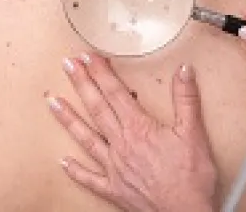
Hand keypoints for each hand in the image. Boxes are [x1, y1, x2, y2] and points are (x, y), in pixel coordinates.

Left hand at [47, 53, 217, 211]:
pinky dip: (75, 170)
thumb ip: (186, 99)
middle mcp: (121, 144)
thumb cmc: (190, 177)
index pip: (115, 93)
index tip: (88, 56)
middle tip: (67, 65)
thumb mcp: (194, 133)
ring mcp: (114, 167)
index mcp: (139, 128)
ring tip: (52, 102)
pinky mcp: (114, 188)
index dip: (101, 72)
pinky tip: (63, 162)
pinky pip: (89, 178)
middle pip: (97, 108)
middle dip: (81, 84)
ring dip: (68, 118)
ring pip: (86, 138)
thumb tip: (184, 71)